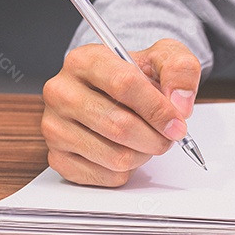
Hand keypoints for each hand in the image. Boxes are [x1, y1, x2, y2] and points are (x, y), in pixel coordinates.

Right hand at [41, 38, 201, 186]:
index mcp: (85, 60)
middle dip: (155, 138)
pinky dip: (128, 170)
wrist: (116, 92)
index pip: (124, 84)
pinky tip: (127, 150)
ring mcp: (54, 126)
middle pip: (119, 126)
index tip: (177, 123)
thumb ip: (180, 70)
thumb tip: (180, 104)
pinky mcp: (57, 156)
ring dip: (144, 154)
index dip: (157, 109)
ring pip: (115, 157)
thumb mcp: (165, 58)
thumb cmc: (138, 76)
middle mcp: (61, 92)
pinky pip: (106, 176)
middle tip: (168, 136)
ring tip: (146, 139)